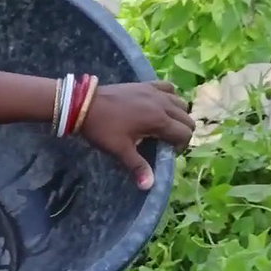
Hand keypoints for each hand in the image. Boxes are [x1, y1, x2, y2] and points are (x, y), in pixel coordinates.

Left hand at [79, 80, 194, 190]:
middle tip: (166, 142)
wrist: (83, 104)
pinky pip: (168, 88)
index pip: (185, 133)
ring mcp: (154, 91)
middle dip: (181, 132)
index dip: (180, 146)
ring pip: (180, 102)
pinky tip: (161, 105)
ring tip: (164, 126)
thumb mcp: (120, 149)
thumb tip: (149, 186)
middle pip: (187, 118)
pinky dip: (170, 96)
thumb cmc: (102, 128)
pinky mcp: (145, 84)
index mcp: (159, 120)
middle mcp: (162, 103)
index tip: (168, 153)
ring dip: (178, 115)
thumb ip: (137, 166)